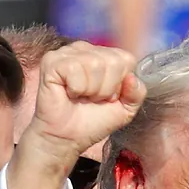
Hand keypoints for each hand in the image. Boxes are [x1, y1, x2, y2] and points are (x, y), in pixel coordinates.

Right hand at [6, 43, 144, 188]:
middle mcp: (85, 49)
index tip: (107, 97)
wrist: (67, 138)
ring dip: (91, 90)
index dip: (120, 84)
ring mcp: (67, 53)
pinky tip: (68, 93)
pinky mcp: (52, 61)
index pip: (126, 59)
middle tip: (92, 99)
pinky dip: (76, 88)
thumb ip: (137, 93)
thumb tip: (132, 78)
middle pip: (113, 62)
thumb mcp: (125, 110)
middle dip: (106, 89)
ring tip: (81, 97)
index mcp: (103, 56)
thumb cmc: (92, 122)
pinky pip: (75, 69)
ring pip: (95, 64)